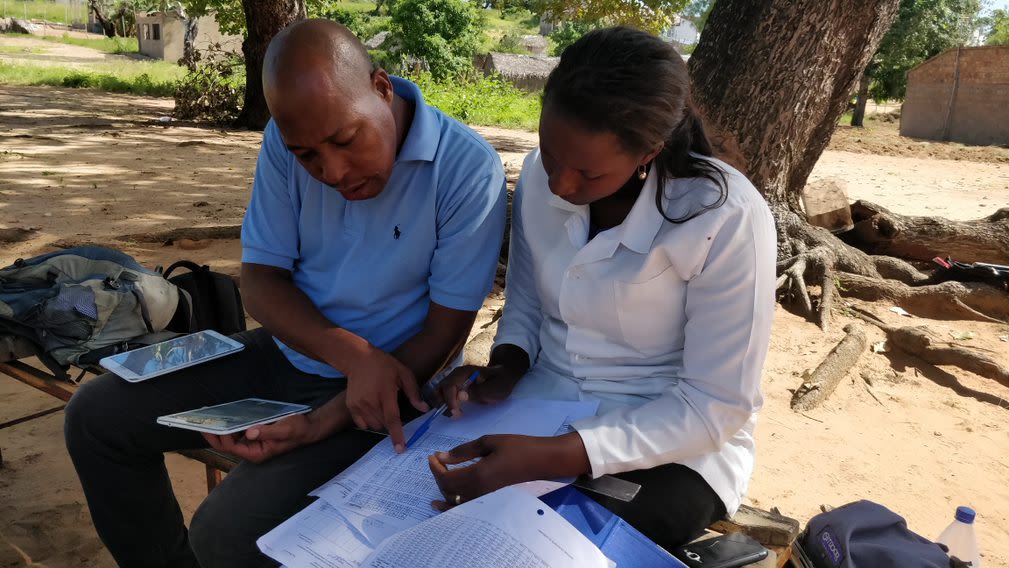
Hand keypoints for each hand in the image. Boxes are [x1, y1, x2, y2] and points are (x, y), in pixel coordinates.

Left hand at [202, 412, 318, 463]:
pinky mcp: (256, 438)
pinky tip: (225, 420)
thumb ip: (267, 432)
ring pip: (231, 441)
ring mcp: (254, 445)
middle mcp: (253, 451)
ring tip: (210, 421)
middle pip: (228, 446)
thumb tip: (250, 432)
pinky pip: (238, 435)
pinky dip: (230, 428)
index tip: (214, 427)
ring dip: (220, 433)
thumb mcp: (284, 429)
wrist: (308, 428)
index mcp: (258, 453)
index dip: (222, 438)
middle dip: (215, 437)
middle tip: (202, 425)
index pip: (233, 448)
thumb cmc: (297, 430)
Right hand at [344, 346, 427, 451]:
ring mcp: (359, 405)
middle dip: (392, 423)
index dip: (397, 435)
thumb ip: (414, 393)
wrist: (358, 359)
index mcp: (385, 393)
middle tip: (392, 408)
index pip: (392, 419)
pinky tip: (372, 408)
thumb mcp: (403, 373)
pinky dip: (370, 421)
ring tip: (382, 405)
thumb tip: (424, 409)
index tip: (400, 449)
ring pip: (374, 425)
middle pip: (384, 424)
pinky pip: (363, 424)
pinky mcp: (351, 407)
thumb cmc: (384, 365)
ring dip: (381, 422)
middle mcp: (370, 402)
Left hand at [427, 433, 589, 510]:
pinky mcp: (491, 501)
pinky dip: (452, 506)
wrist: (542, 461)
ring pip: (455, 500)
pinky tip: (441, 503)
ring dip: (444, 488)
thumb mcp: (489, 442)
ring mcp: (485, 499)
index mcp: (478, 475)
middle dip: (439, 475)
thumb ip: (463, 451)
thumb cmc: (518, 447)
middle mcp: (479, 492)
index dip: (435, 468)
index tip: (432, 456)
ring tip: (440, 475)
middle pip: (448, 490)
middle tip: (438, 461)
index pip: (446, 478)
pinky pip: (466, 507)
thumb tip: (441, 456)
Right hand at [434, 364, 522, 417]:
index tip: (456, 413)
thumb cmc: (500, 382)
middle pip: (440, 388)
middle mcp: (456, 375)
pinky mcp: (454, 388)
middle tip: (454, 415)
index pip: (450, 385)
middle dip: (442, 403)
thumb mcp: (495, 389)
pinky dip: (443, 404)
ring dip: (442, 405)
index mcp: (465, 372)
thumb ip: (478, 392)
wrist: (503, 377)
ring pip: (439, 393)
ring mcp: (454, 381)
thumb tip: (460, 396)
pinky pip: (443, 396)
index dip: (450, 400)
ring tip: (453, 415)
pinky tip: (450, 411)